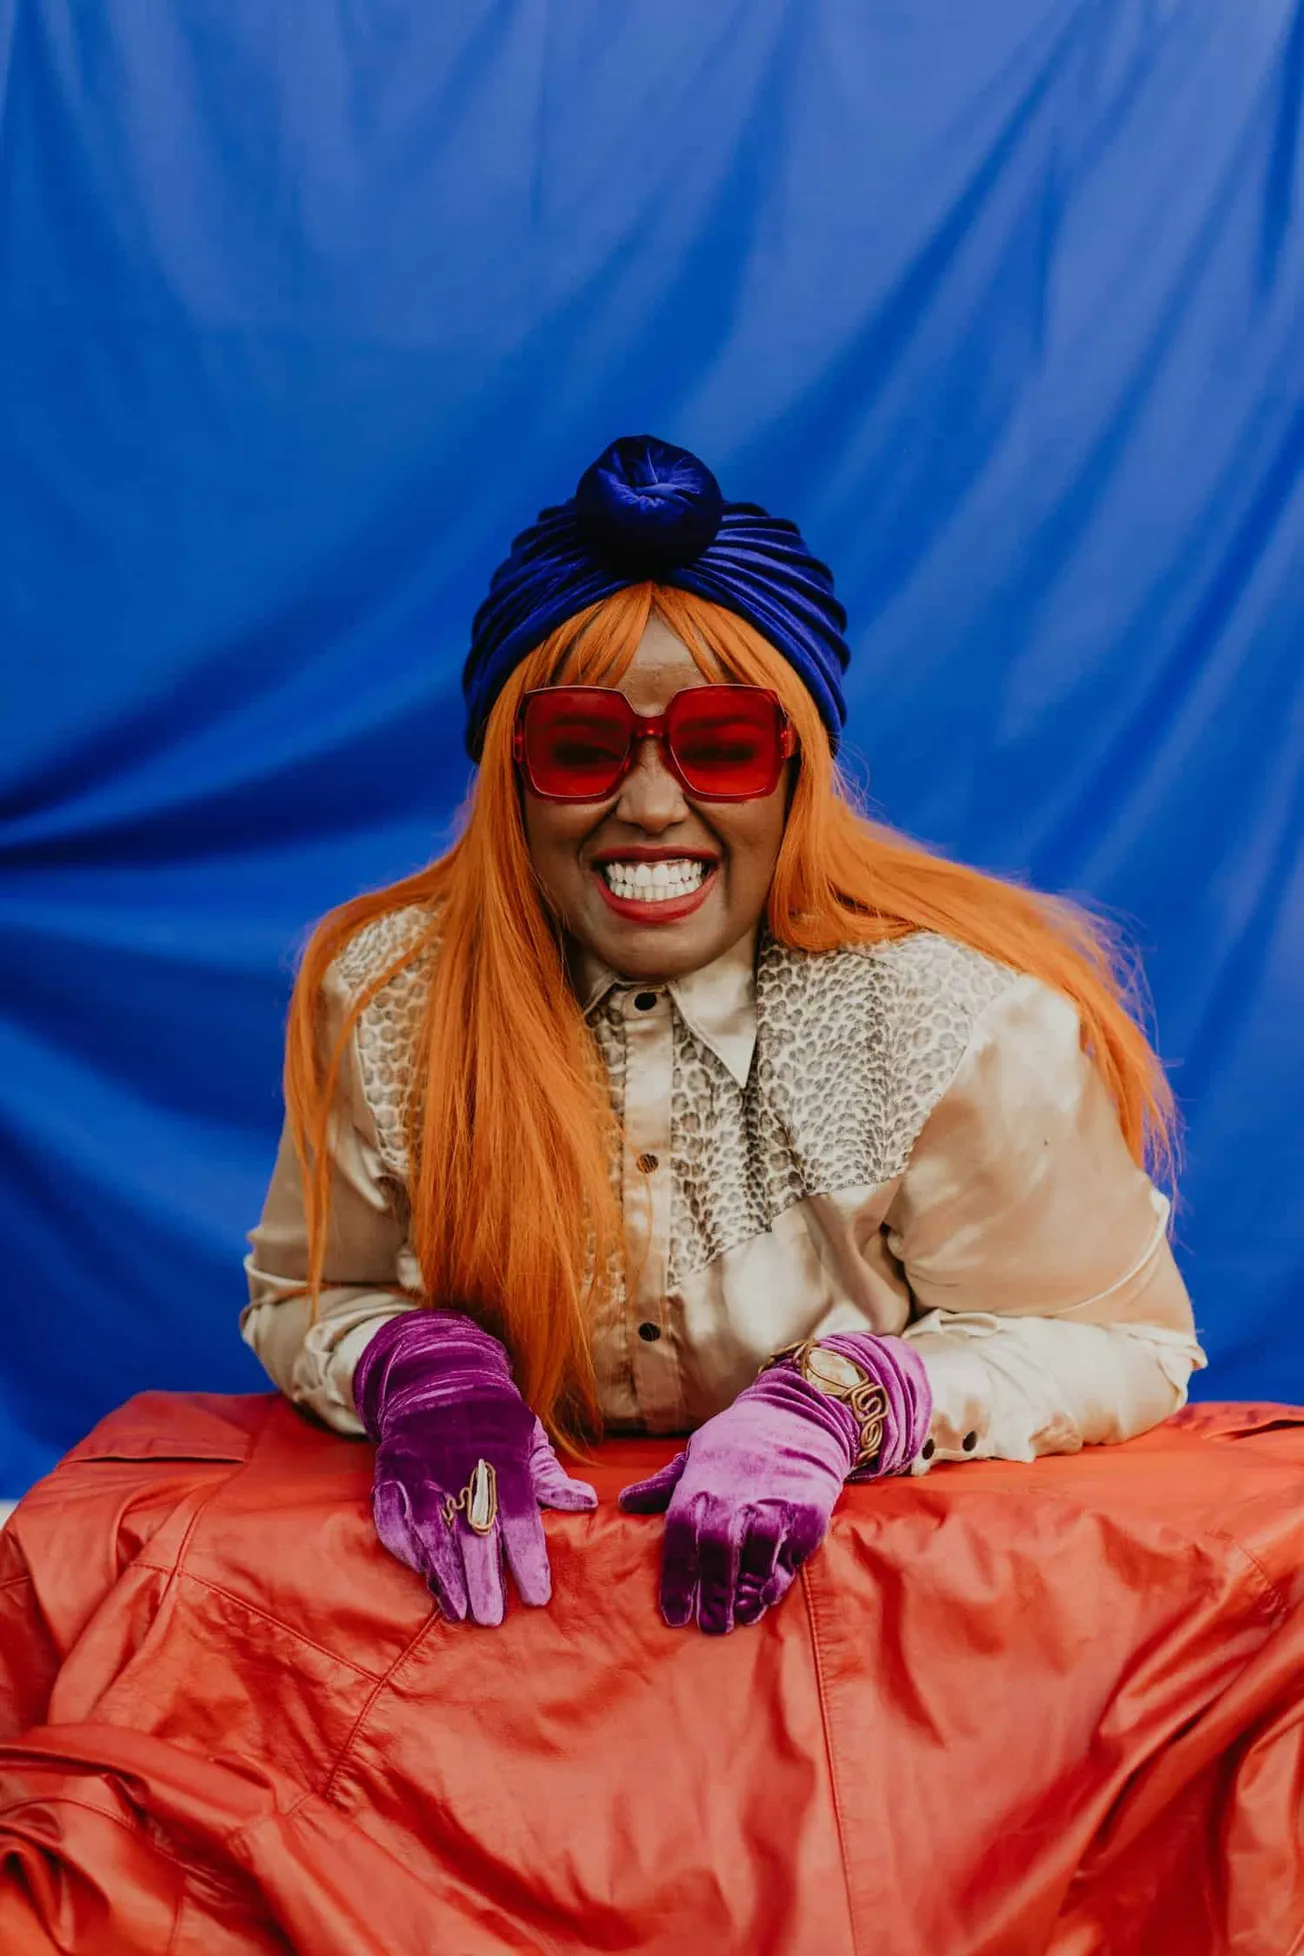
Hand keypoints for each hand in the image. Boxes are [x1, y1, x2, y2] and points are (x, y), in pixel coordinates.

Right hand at [354, 1311, 595, 1625]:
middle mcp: (461, 1470)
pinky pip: (394, 1524)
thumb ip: (552, 1476)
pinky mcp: (390, 1477)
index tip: (538, 1596)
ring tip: (459, 1612)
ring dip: (445, 1579)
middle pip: (474, 1537)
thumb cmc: (492, 1416)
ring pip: (432, 1537)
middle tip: (493, 1619)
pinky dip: (408, 1553)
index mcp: (503, 1461)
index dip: (528, 1562)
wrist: (437, 1375)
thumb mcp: (528, 1436)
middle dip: (484, 1582)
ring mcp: (421, 1474)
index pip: (520, 1520)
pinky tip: (426, 1575)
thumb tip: (587, 1503)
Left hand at [619, 1333, 930, 1634]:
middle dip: (712, 1593)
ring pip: (755, 1553)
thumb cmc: (741, 1439)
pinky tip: (767, 1595)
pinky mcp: (806, 1509)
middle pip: (716, 1549)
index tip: (674, 1616)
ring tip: (738, 1617)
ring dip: (746, 1590)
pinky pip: (790, 1551)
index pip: (680, 1533)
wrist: (800, 1414)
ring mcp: (772, 1501)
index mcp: (701, 1482)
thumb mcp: (697, 1452)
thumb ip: (664, 1484)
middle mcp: (735, 1493)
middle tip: (710, 1627)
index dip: (677, 1578)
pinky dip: (777, 1576)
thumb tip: (626, 1502)